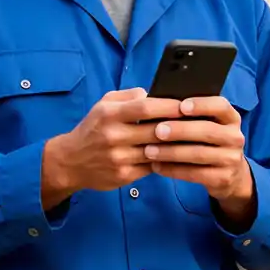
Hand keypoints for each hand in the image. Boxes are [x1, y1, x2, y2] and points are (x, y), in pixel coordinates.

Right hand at [41, 87, 181, 207]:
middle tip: (199, 122)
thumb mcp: (103, 104)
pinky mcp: (123, 176)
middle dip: (179, 126)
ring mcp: (119, 158)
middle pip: (155, 131)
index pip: (144, 107)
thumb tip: (151, 94)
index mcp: (109, 114)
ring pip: (157, 151)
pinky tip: (179, 156)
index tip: (186, 105)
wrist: (70, 161)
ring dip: (177, 146)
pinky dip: (166, 161)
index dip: (168, 106)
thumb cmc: (93, 128)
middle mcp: (113, 136)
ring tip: (194, 140)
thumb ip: (127, 96)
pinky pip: (152, 167)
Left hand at [144, 97, 255, 225]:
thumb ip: (191, 115)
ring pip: (199, 154)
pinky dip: (173, 170)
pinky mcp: (223, 179)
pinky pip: (195, 174)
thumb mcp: (209, 124)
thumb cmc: (208, 141)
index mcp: (231, 118)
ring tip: (149, 151)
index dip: (202, 105)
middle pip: (208, 131)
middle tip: (157, 131)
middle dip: (180, 130)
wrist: (231, 174)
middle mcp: (235, 137)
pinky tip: (156, 166)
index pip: (221, 106)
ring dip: (171, 152)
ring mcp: (231, 159)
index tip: (181, 106)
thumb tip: (161, 105)